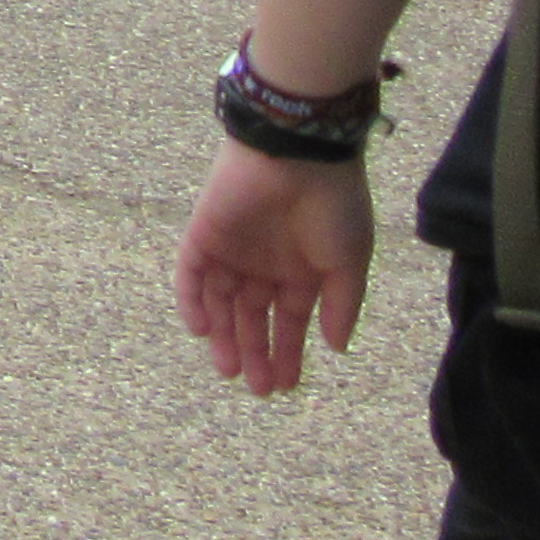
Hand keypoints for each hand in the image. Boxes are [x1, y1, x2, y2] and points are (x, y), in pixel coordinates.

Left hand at [174, 140, 375, 393]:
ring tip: (230, 369)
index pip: (289, 322)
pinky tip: (203, 329)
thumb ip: (341, 305)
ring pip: (220, 302)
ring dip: (223, 335)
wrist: (299, 152)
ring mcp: (232, 249)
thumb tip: (336, 347)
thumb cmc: (333, 204)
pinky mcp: (203, 232)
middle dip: (254, 352)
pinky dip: (192, 301)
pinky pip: (191, 272)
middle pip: (252, 318)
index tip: (287, 385)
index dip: (287, 353)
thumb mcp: (349, 261)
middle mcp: (264, 264)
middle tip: (258, 388)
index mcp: (300, 271)